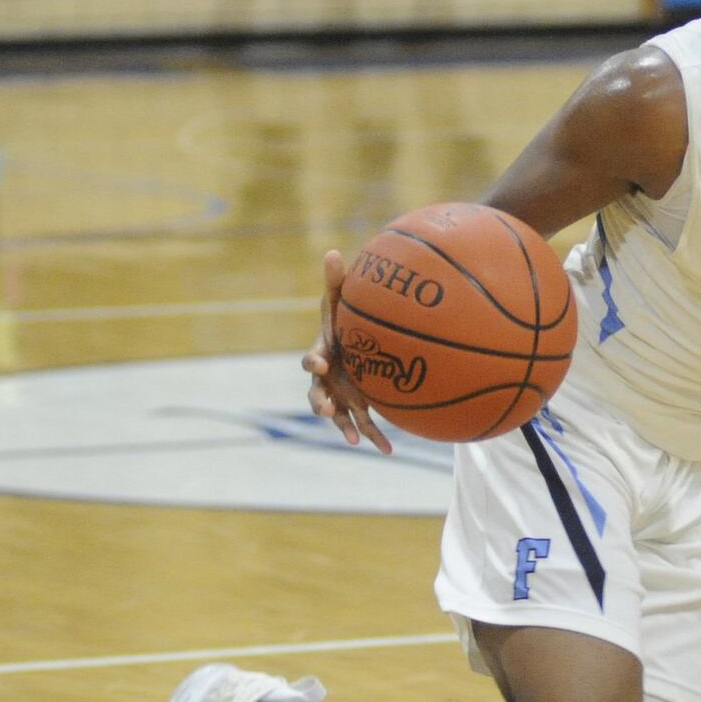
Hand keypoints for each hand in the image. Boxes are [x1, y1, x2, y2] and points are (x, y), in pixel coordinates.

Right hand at [301, 250, 393, 453]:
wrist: (356, 341)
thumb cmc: (347, 319)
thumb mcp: (343, 299)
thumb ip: (337, 280)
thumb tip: (333, 250)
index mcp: (323, 353)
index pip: (312, 359)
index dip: (313, 361)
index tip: (319, 363)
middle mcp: (327, 379)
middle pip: (316, 393)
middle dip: (319, 402)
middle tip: (324, 409)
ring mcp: (341, 395)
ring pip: (338, 414)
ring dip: (344, 426)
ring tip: (353, 439)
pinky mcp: (357, 405)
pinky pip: (365, 423)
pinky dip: (375, 437)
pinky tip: (388, 451)